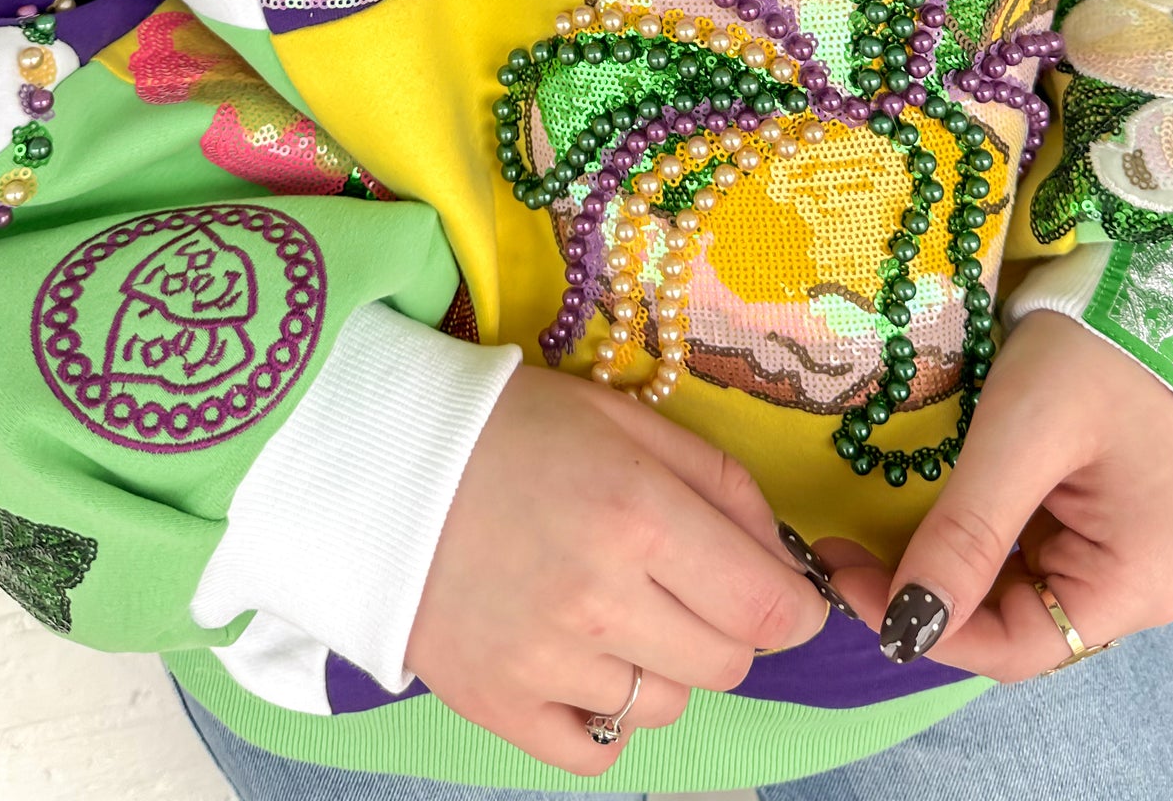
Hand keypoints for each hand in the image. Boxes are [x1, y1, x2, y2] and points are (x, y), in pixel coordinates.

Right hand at [406, 365, 826, 772]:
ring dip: (660, 665)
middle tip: (681, 583)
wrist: (378, 461)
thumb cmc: (511, 428)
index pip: (769, 609)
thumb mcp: (626, 419)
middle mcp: (599, 598)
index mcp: (638, 514)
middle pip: (727, 665)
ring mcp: (545, 663)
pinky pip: (598, 753)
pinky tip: (581, 660)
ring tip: (612, 607)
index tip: (784, 595)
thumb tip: (782, 559)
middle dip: (726, 627)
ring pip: (667, 709)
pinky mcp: (499, 707)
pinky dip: (604, 716)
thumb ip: (720, 483)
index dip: (794, 607)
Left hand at [822, 312, 1172, 678]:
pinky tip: (902, 524)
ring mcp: (1102, 557)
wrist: (1136, 296)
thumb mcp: (1022, 435)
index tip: (846, 583)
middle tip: (837, 557)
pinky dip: (954, 544)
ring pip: (1000, 594)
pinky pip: (1009, 556)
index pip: (1015, 647)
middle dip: (919, 600)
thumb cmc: (1092, 358)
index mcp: (1132, 585)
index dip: (927, 630)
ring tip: (855, 544)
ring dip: (930, 574)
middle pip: (1006, 626)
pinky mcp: (1078, 525)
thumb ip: (969, 532)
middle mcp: (1125, 589)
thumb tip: (907, 628)